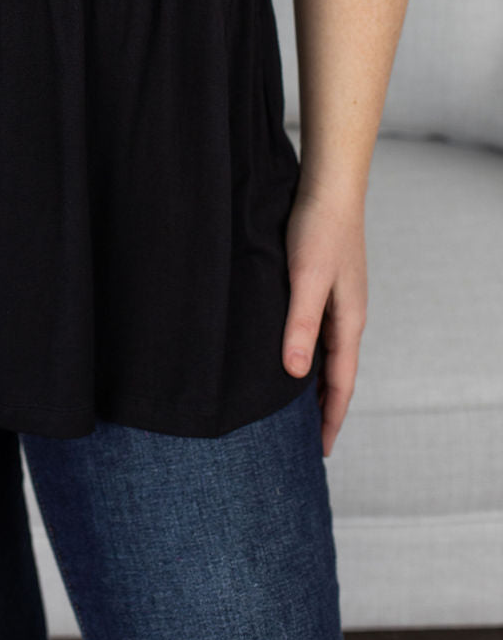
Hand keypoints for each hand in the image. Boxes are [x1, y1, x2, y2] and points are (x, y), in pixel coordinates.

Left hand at [281, 185, 367, 457]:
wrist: (329, 187)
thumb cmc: (318, 230)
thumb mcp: (305, 279)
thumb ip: (300, 324)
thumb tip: (294, 373)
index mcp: (347, 321)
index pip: (341, 383)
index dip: (329, 418)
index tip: (320, 452)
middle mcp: (346, 316)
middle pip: (336, 373)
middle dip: (323, 408)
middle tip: (305, 441)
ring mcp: (338, 301)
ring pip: (327, 353)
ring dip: (314, 382)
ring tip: (294, 409)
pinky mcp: (325, 285)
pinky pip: (319, 332)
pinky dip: (308, 353)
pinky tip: (290, 354)